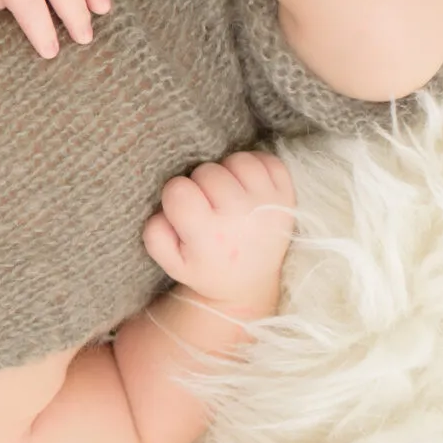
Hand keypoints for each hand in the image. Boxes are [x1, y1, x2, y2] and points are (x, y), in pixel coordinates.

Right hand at [143, 150, 295, 314]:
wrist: (249, 282)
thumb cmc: (205, 267)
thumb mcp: (171, 263)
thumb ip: (155, 234)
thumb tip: (163, 207)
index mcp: (209, 236)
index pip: (178, 190)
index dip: (174, 194)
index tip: (182, 209)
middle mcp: (241, 217)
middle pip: (208, 172)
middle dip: (199, 183)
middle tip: (205, 203)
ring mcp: (268, 204)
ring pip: (237, 161)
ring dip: (227, 172)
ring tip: (225, 192)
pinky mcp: (287, 196)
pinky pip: (268, 160)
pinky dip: (254, 166)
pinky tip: (245, 185)